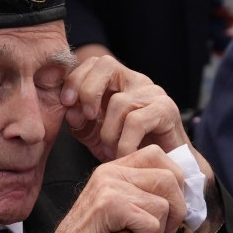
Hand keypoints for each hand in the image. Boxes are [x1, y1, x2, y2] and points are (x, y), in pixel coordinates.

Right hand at [29, 145, 186, 232]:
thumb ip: (143, 193)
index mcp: (113, 168)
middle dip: (176, 209)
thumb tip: (184, 192)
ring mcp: (109, 187)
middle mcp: (110, 171)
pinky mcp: (110, 206)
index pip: (158, 155)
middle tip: (164, 231)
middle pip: (169, 177)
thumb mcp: (120, 208)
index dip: (176, 182)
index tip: (171, 208)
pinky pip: (150, 223)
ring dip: (156, 231)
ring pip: (162, 204)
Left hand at [60, 54, 189, 160]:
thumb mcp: (96, 134)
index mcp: (118, 82)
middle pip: (106, 64)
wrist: (161, 170)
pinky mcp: (166, 110)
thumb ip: (80, 121)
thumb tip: (70, 110)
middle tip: (86, 118)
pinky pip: (136, 121)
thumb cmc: (129, 150)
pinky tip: (123, 154)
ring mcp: (153, 93)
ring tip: (111, 150)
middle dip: (88, 90)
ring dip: (108, 133)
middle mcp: (136, 81)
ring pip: (119, 102)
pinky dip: (124, 143)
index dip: (75, 79)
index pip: (93, 63)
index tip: (66, 103)